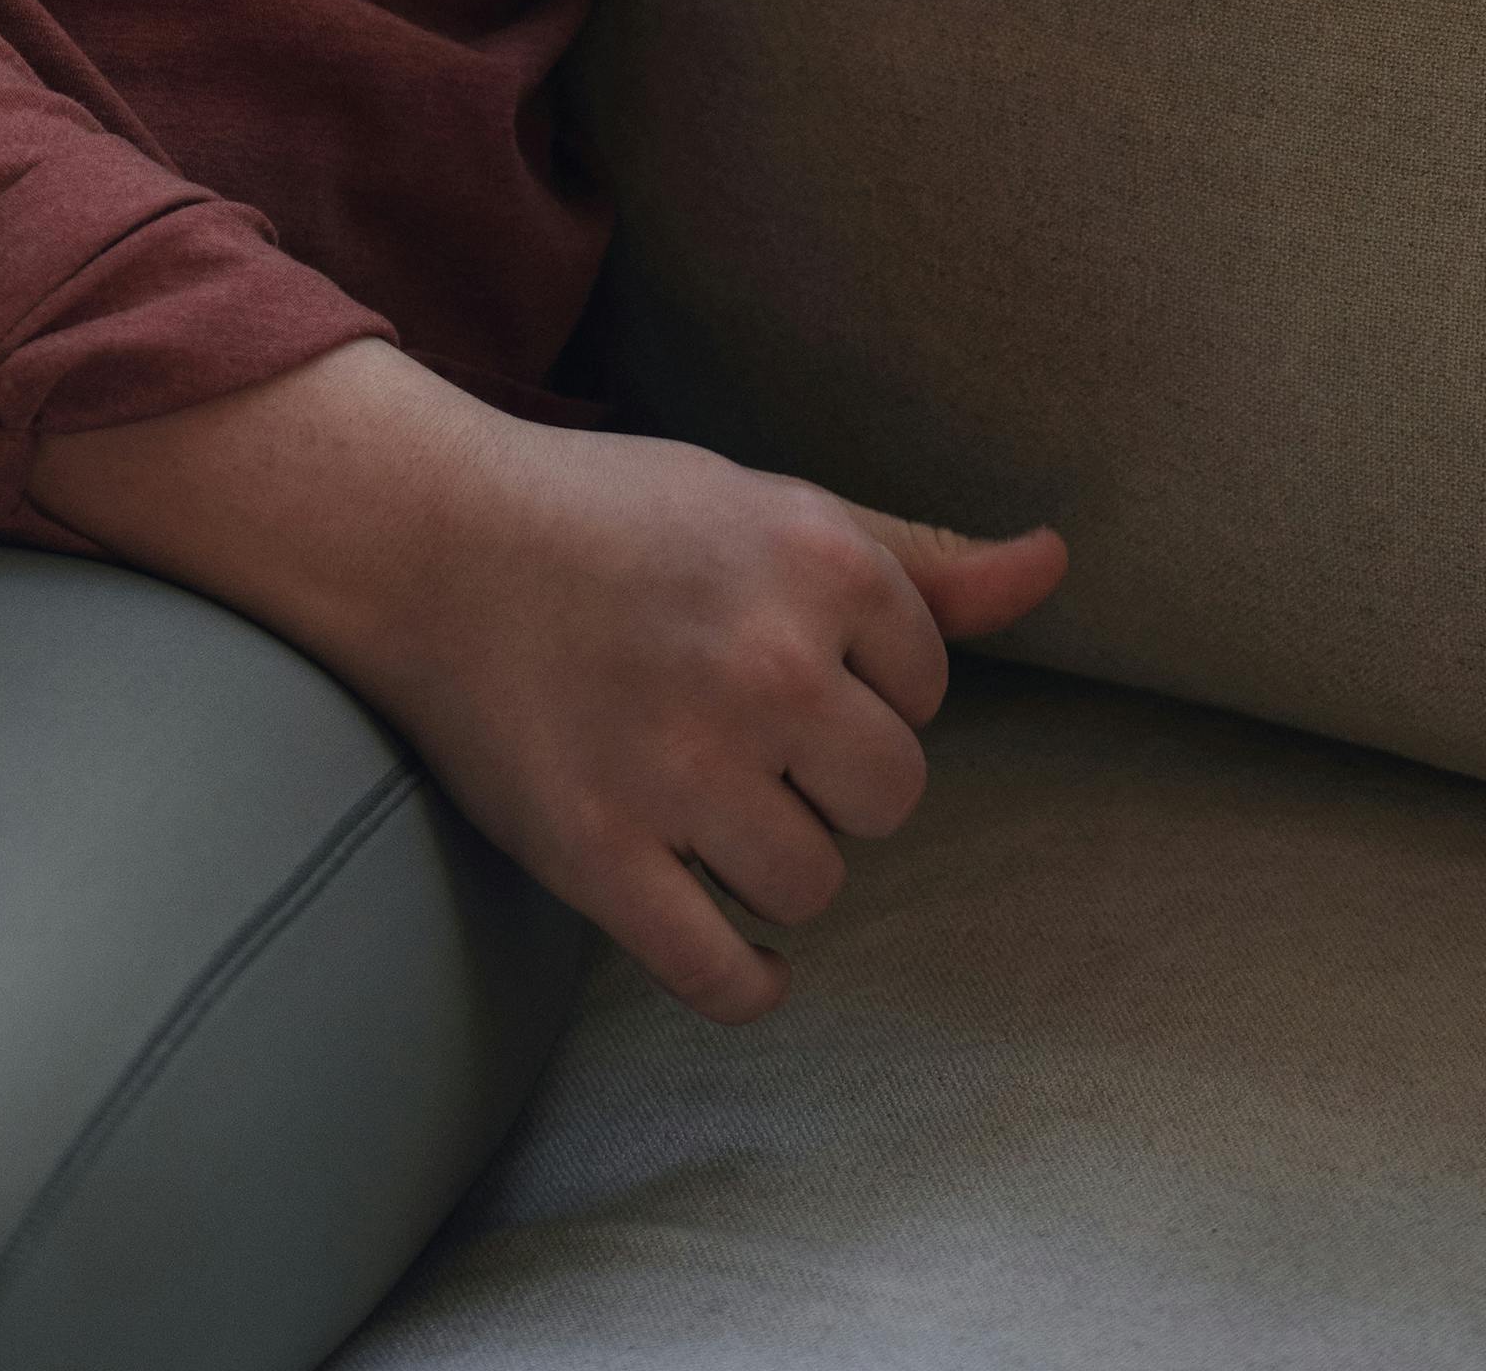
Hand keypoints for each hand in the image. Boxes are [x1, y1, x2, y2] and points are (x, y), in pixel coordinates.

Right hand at [28, 339, 1065, 1019]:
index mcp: (818, 562)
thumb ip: (919, 556)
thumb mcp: (774, 504)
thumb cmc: (615, 517)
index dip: (864, 681)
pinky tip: (738, 954)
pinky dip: (746, 982)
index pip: (927, 687)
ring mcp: (681, 767)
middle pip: (892, 797)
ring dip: (778, 865)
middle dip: (833, 778)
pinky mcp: (600, 853)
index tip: (783, 658)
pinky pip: (725, 976)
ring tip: (710, 806)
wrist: (430, 538)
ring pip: (817, 884)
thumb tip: (1054, 565)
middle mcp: (765, 664)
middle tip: (748, 738)